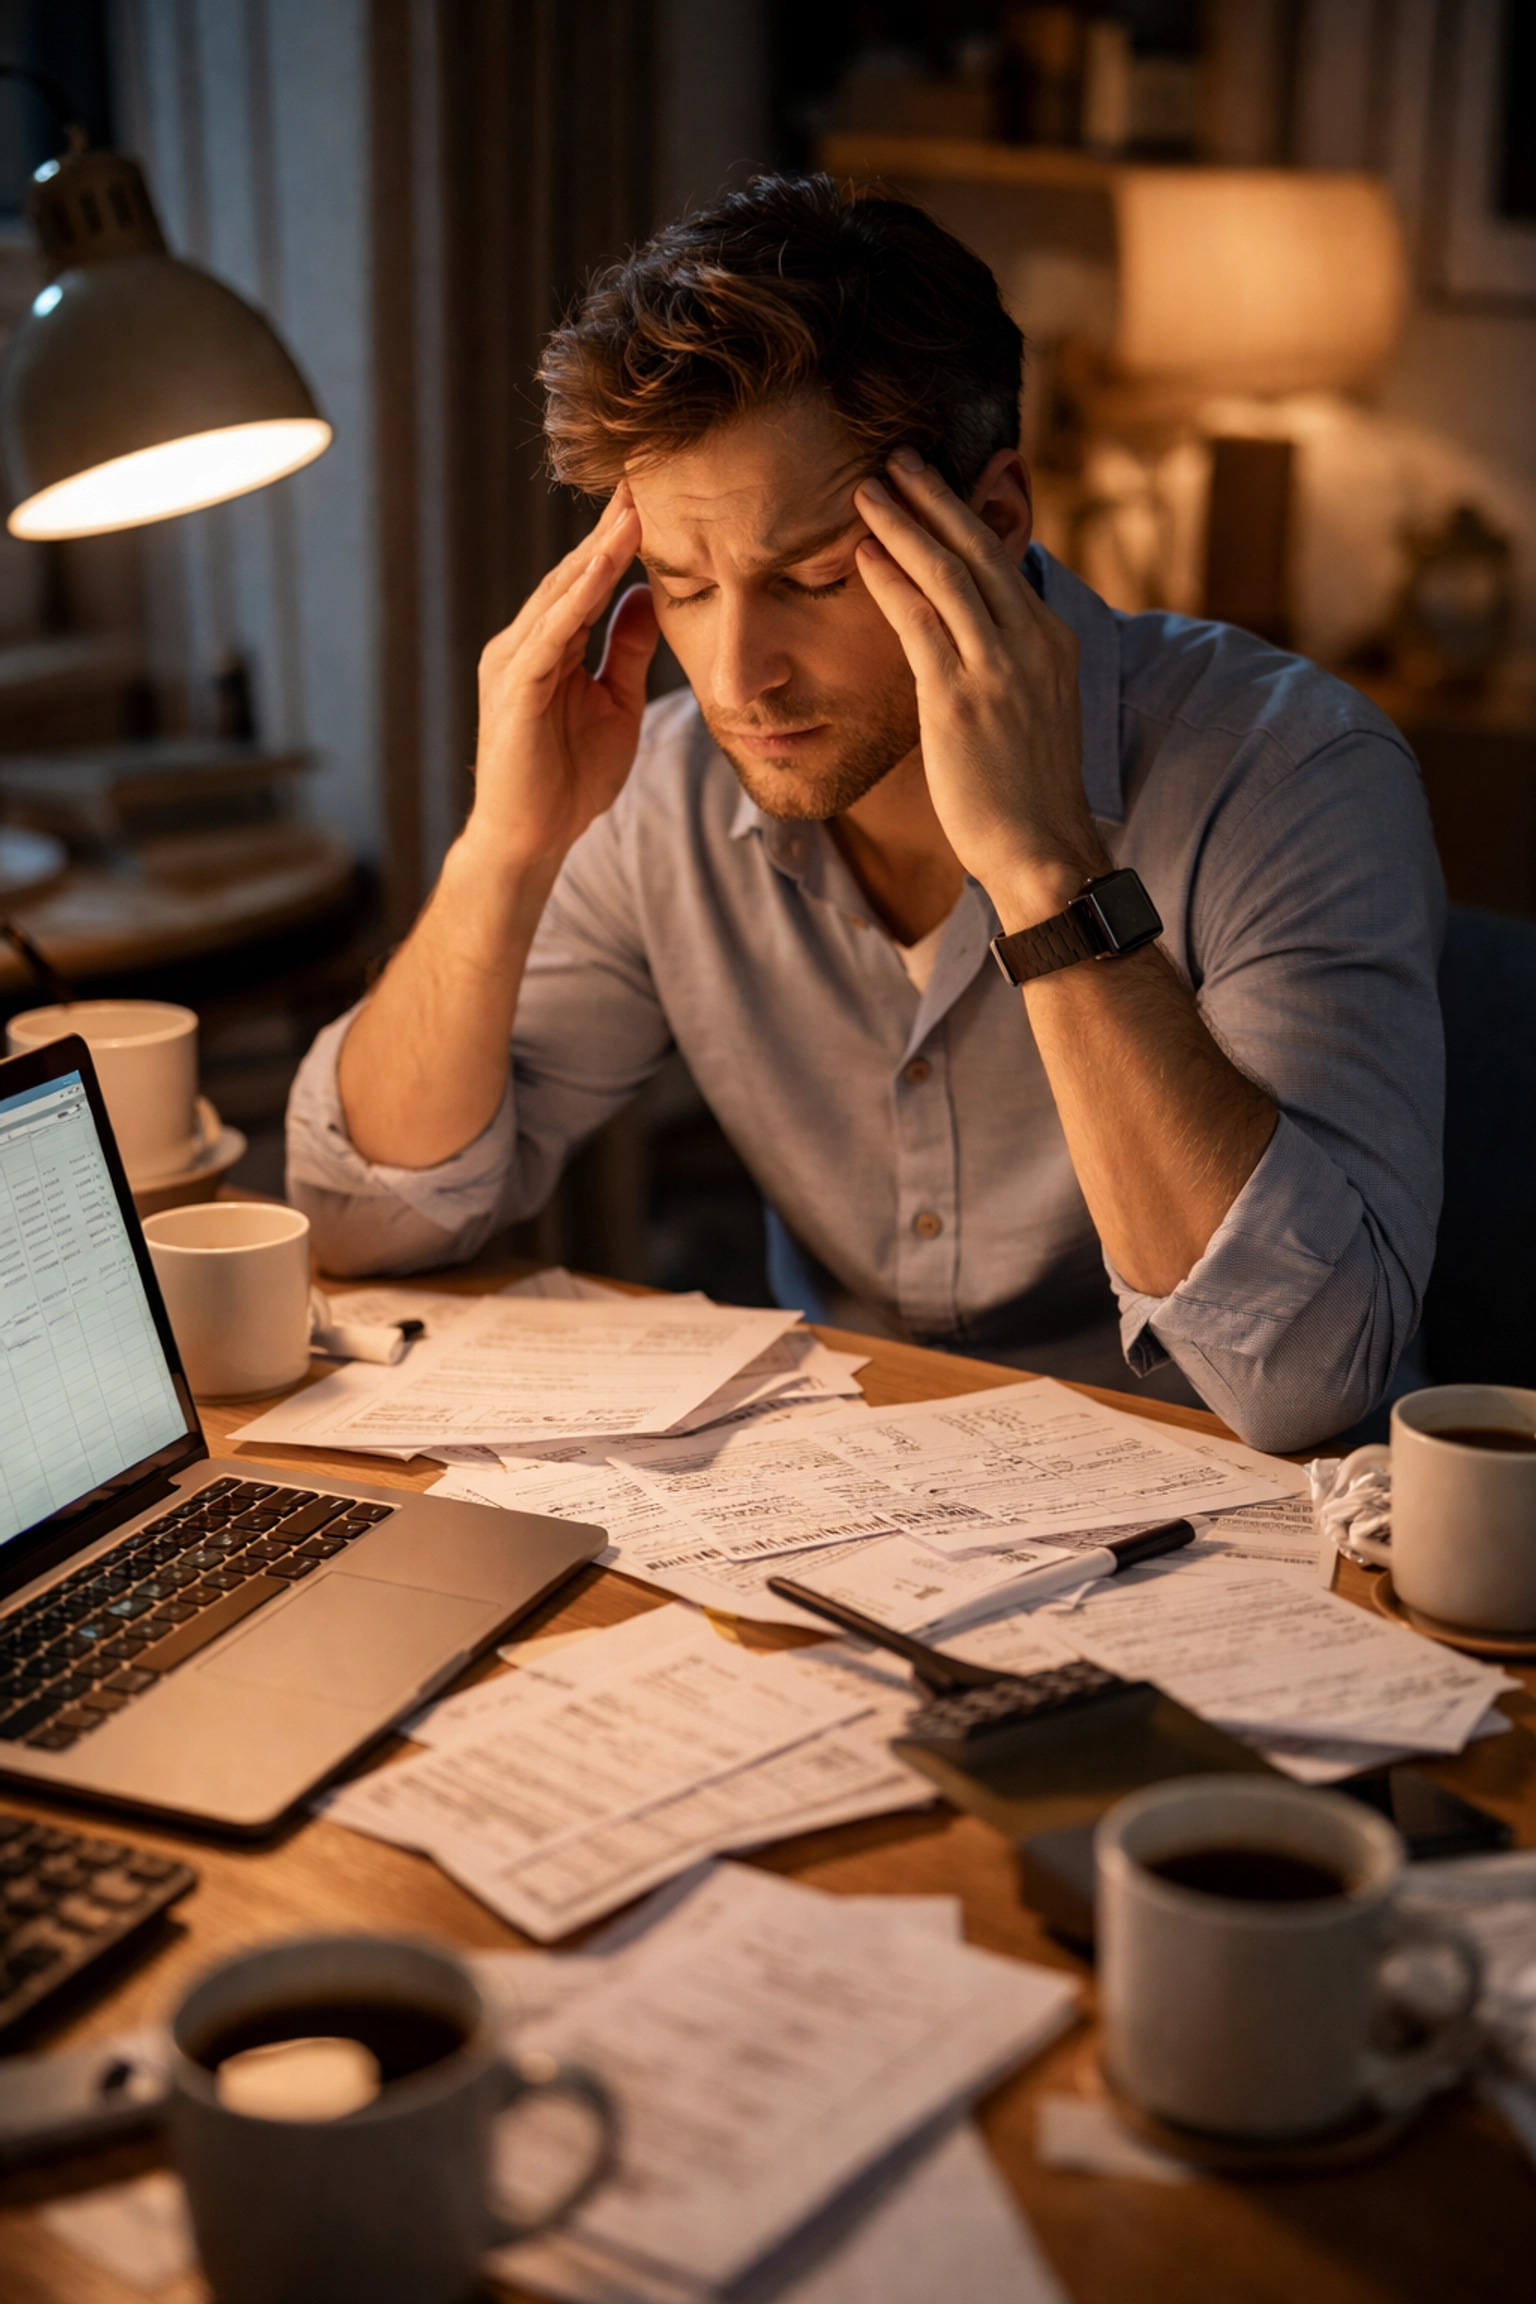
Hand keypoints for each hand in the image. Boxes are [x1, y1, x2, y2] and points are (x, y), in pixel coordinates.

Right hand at [465, 484, 658, 875]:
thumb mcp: (616, 703)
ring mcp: (513, 662)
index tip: (656, 499)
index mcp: (547, 647)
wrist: (532, 840)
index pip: (586, 581)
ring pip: (561, 593)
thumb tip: (645, 595)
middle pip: (572, 574)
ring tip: (634, 507)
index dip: (619, 541)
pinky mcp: (515, 687)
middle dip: (609, 528)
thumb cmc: (569, 780)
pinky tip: (608, 564)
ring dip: (598, 548)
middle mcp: (523, 643)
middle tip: (646, 477)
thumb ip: (626, 650)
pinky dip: (579, 594)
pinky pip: (551, 630)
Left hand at [853, 454, 1105, 925]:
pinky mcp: (961, 698)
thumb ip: (1007, 667)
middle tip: (897, 459)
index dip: (964, 518)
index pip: (1003, 562)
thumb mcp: (1033, 712)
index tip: (932, 488)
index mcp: (1052, 641)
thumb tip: (970, 645)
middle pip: (978, 548)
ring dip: (903, 524)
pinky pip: (920, 621)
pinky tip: (862, 553)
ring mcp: (999, 668)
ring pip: (947, 572)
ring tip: (867, 489)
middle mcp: (1032, 642)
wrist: (1042, 849)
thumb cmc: (1027, 793)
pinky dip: (889, 580)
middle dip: (934, 497)